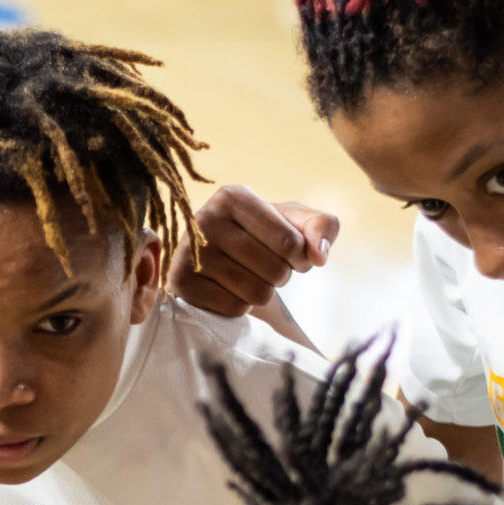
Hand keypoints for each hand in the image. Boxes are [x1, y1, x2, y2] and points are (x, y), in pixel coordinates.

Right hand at [172, 186, 339, 317]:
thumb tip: (319, 255)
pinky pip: (235, 308)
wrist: (216, 259)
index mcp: (234, 196)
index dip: (301, 257)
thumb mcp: (297, 223)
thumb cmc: (263, 237)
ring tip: (248, 277)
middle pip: (275, 270)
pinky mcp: (180, 282)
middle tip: (265, 267)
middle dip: (281, 276)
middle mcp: (205, 219)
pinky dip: (240, 305)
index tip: (292, 255)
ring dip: (262, 293)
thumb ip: (323, 227)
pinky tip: (228, 289)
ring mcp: (189, 252)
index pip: (290, 242)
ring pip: (256, 292)